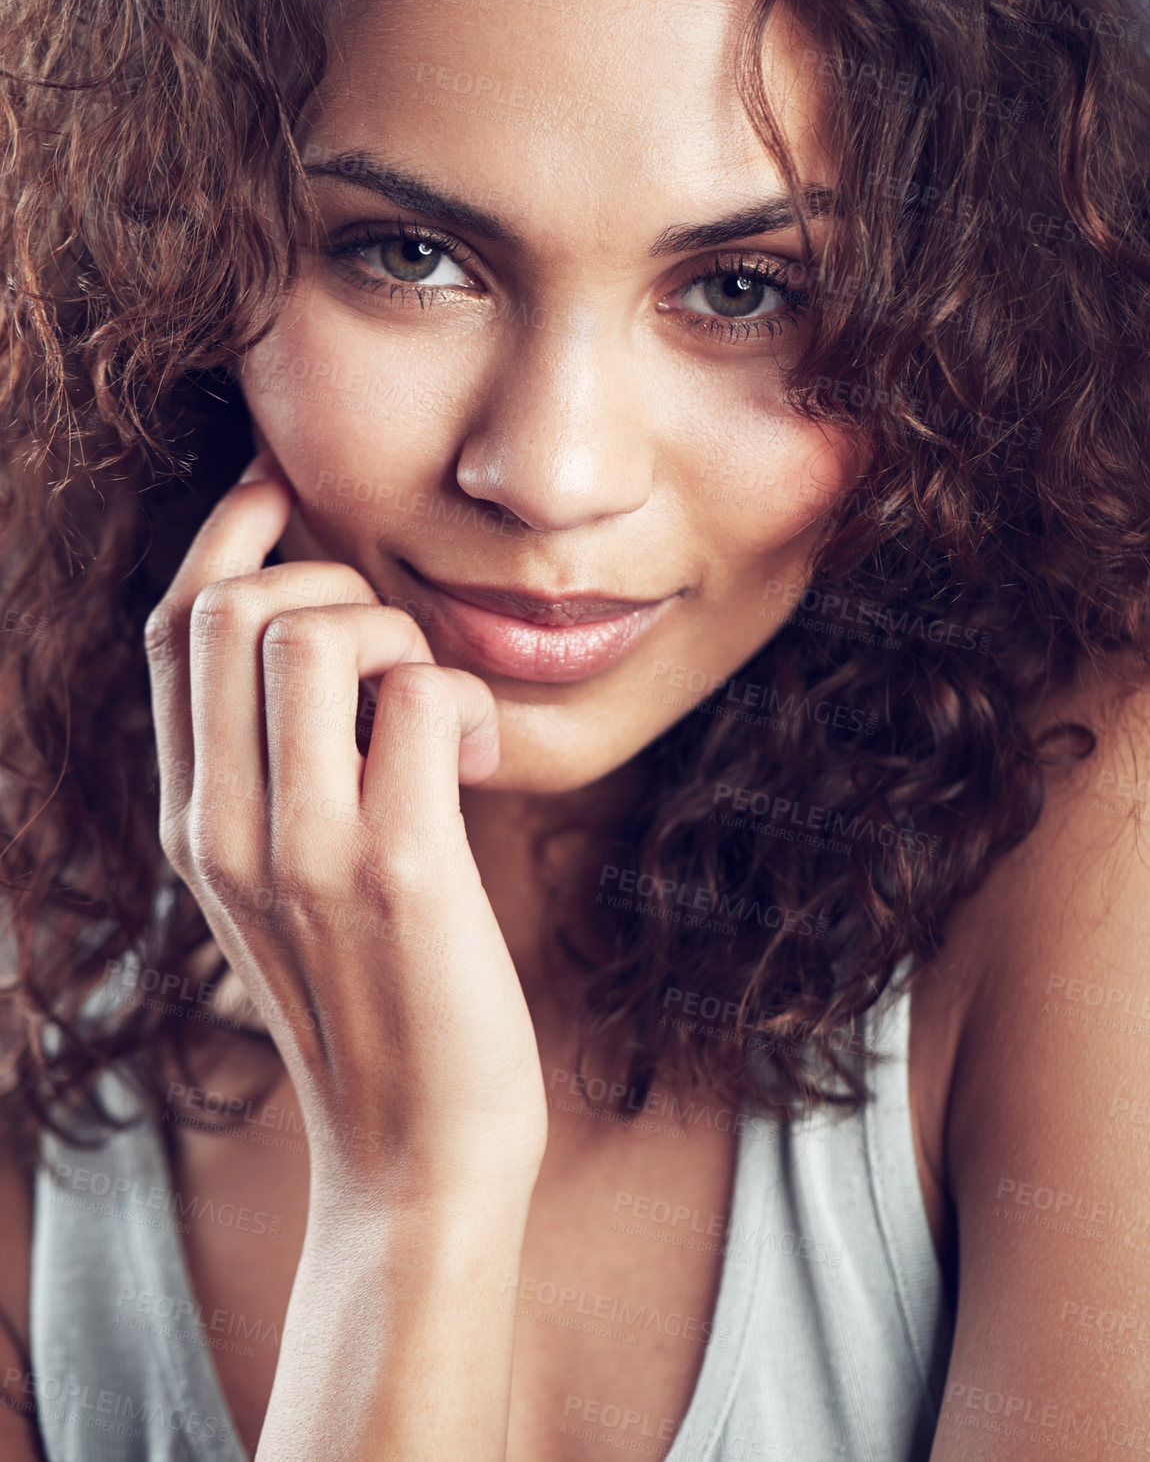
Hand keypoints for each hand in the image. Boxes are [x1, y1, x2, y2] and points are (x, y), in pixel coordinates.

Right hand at [143, 449, 547, 1199]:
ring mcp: (303, 852)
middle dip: (324, 583)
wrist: (415, 1157)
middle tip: (390, 650)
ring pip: (311, 635)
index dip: (224, 534)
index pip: (173, 633)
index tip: (282, 487)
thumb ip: (278, 774)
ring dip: (394, 635)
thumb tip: (324, 640)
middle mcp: (223, 830)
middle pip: (228, 610)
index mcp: (192, 824)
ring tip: (434, 708)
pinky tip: (483, 758)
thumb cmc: (376, 1004)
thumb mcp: (287, 884)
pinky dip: (464, 697)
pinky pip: (419, 697)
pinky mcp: (399, 872)